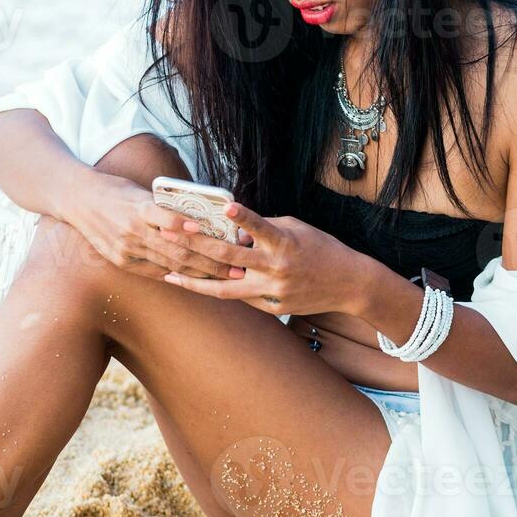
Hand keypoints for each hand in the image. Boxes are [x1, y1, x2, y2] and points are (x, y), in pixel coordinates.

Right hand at [64, 174, 253, 280]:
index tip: (223, 239)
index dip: (198, 233)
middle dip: (212, 262)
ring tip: (224, 278)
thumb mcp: (140, 191)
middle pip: (179, 250)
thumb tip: (200, 220)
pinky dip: (175, 275)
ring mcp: (126, 249)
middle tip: (238, 267)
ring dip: (200, 273)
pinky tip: (195, 281)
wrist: (78, 199)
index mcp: (140, 208)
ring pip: (170, 265)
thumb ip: (165, 207)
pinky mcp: (121, 261)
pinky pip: (154, 272)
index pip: (173, 222)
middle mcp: (133, 231)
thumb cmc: (115, 189)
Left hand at [157, 201, 365, 315]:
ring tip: (170, 275)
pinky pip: (242, 297)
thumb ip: (263, 228)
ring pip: (224, 289)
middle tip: (168, 234)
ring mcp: (272, 291)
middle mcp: (275, 268)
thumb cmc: (321, 248)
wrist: (348, 284)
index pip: (259, 227)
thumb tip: (232, 230)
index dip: (243, 218)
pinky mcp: (272, 308)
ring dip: (195, 281)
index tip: (226, 208)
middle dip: (195, 245)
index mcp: (283, 243)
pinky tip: (202, 283)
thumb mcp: (295, 229)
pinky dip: (224, 288)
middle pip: (228, 258)